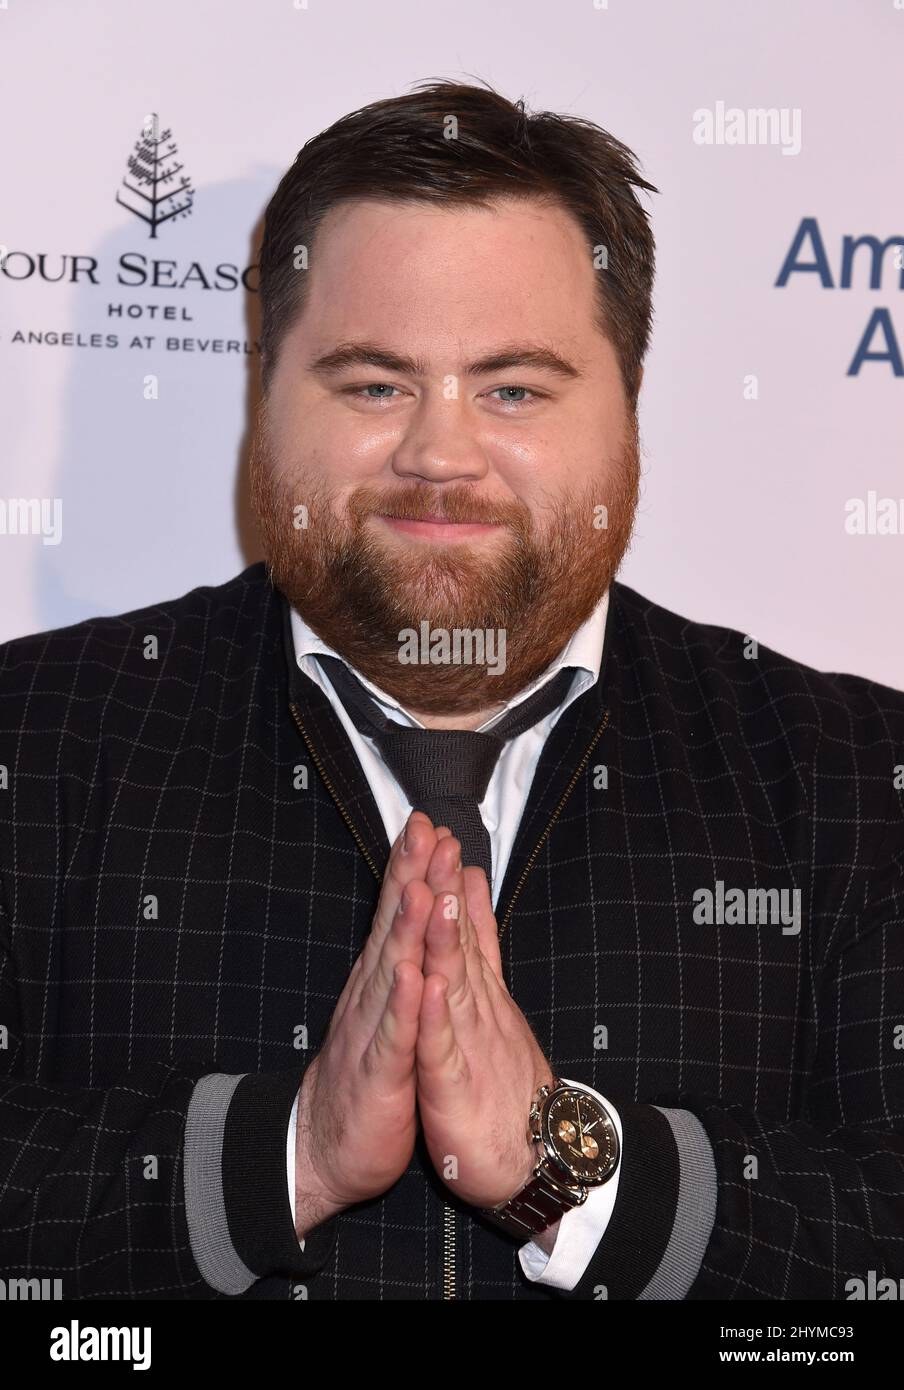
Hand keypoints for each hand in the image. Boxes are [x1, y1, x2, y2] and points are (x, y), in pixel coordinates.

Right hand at [293, 811, 440, 1236]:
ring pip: (392, 972)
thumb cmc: (367, 1075)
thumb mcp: (388, 1008)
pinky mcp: (379, 1074)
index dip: (411, 869)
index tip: (428, 824)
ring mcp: (373, 1031)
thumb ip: (400, 959)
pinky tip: (414, 976)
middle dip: (409, 877)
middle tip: (423, 829)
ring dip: (408, 929)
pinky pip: (394, 1036)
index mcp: (380, 980)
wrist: (324, 1147)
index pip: (397, 914)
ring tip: (423, 888)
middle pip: (392, 927)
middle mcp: (372, 995)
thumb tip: (412, 910)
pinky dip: (405, 1005)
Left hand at [413, 832, 554, 1208]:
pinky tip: (432, 984)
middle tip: (436, 838)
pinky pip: (443, 1047)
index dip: (445, 877)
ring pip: (454, 983)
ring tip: (435, 893)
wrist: (531, 1156)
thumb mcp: (489, 1004)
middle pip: (458, 940)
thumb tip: (472, 893)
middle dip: (444, 887)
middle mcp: (475, 1007)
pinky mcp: (453, 1085)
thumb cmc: (504, 1082)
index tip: (434, 831)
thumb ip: (482, 946)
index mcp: (476, 990)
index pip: (459, 924)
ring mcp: (467, 1043)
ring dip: (445, 938)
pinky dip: (437, 1015)